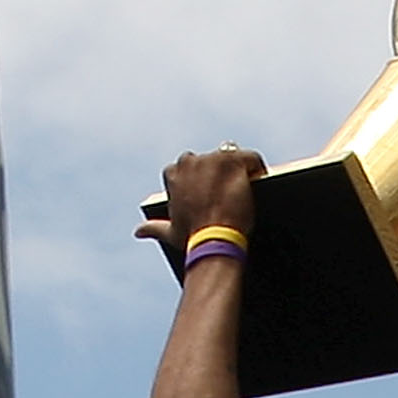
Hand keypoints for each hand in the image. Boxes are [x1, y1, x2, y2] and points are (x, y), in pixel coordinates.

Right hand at [137, 146, 264, 252]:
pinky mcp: (235, 160)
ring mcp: (213, 158)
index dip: (201, 180)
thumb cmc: (192, 238)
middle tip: (227, 193)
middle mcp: (191, 161)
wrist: (214, 240)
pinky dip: (257, 168)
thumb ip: (154, 227)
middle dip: (219, 171)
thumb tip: (138, 232)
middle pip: (211, 159)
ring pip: (232, 156)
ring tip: (244, 188)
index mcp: (173, 173)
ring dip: (238, 168)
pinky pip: (252, 157)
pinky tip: (259, 182)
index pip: (190, 167)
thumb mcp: (171, 232)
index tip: (208, 194)